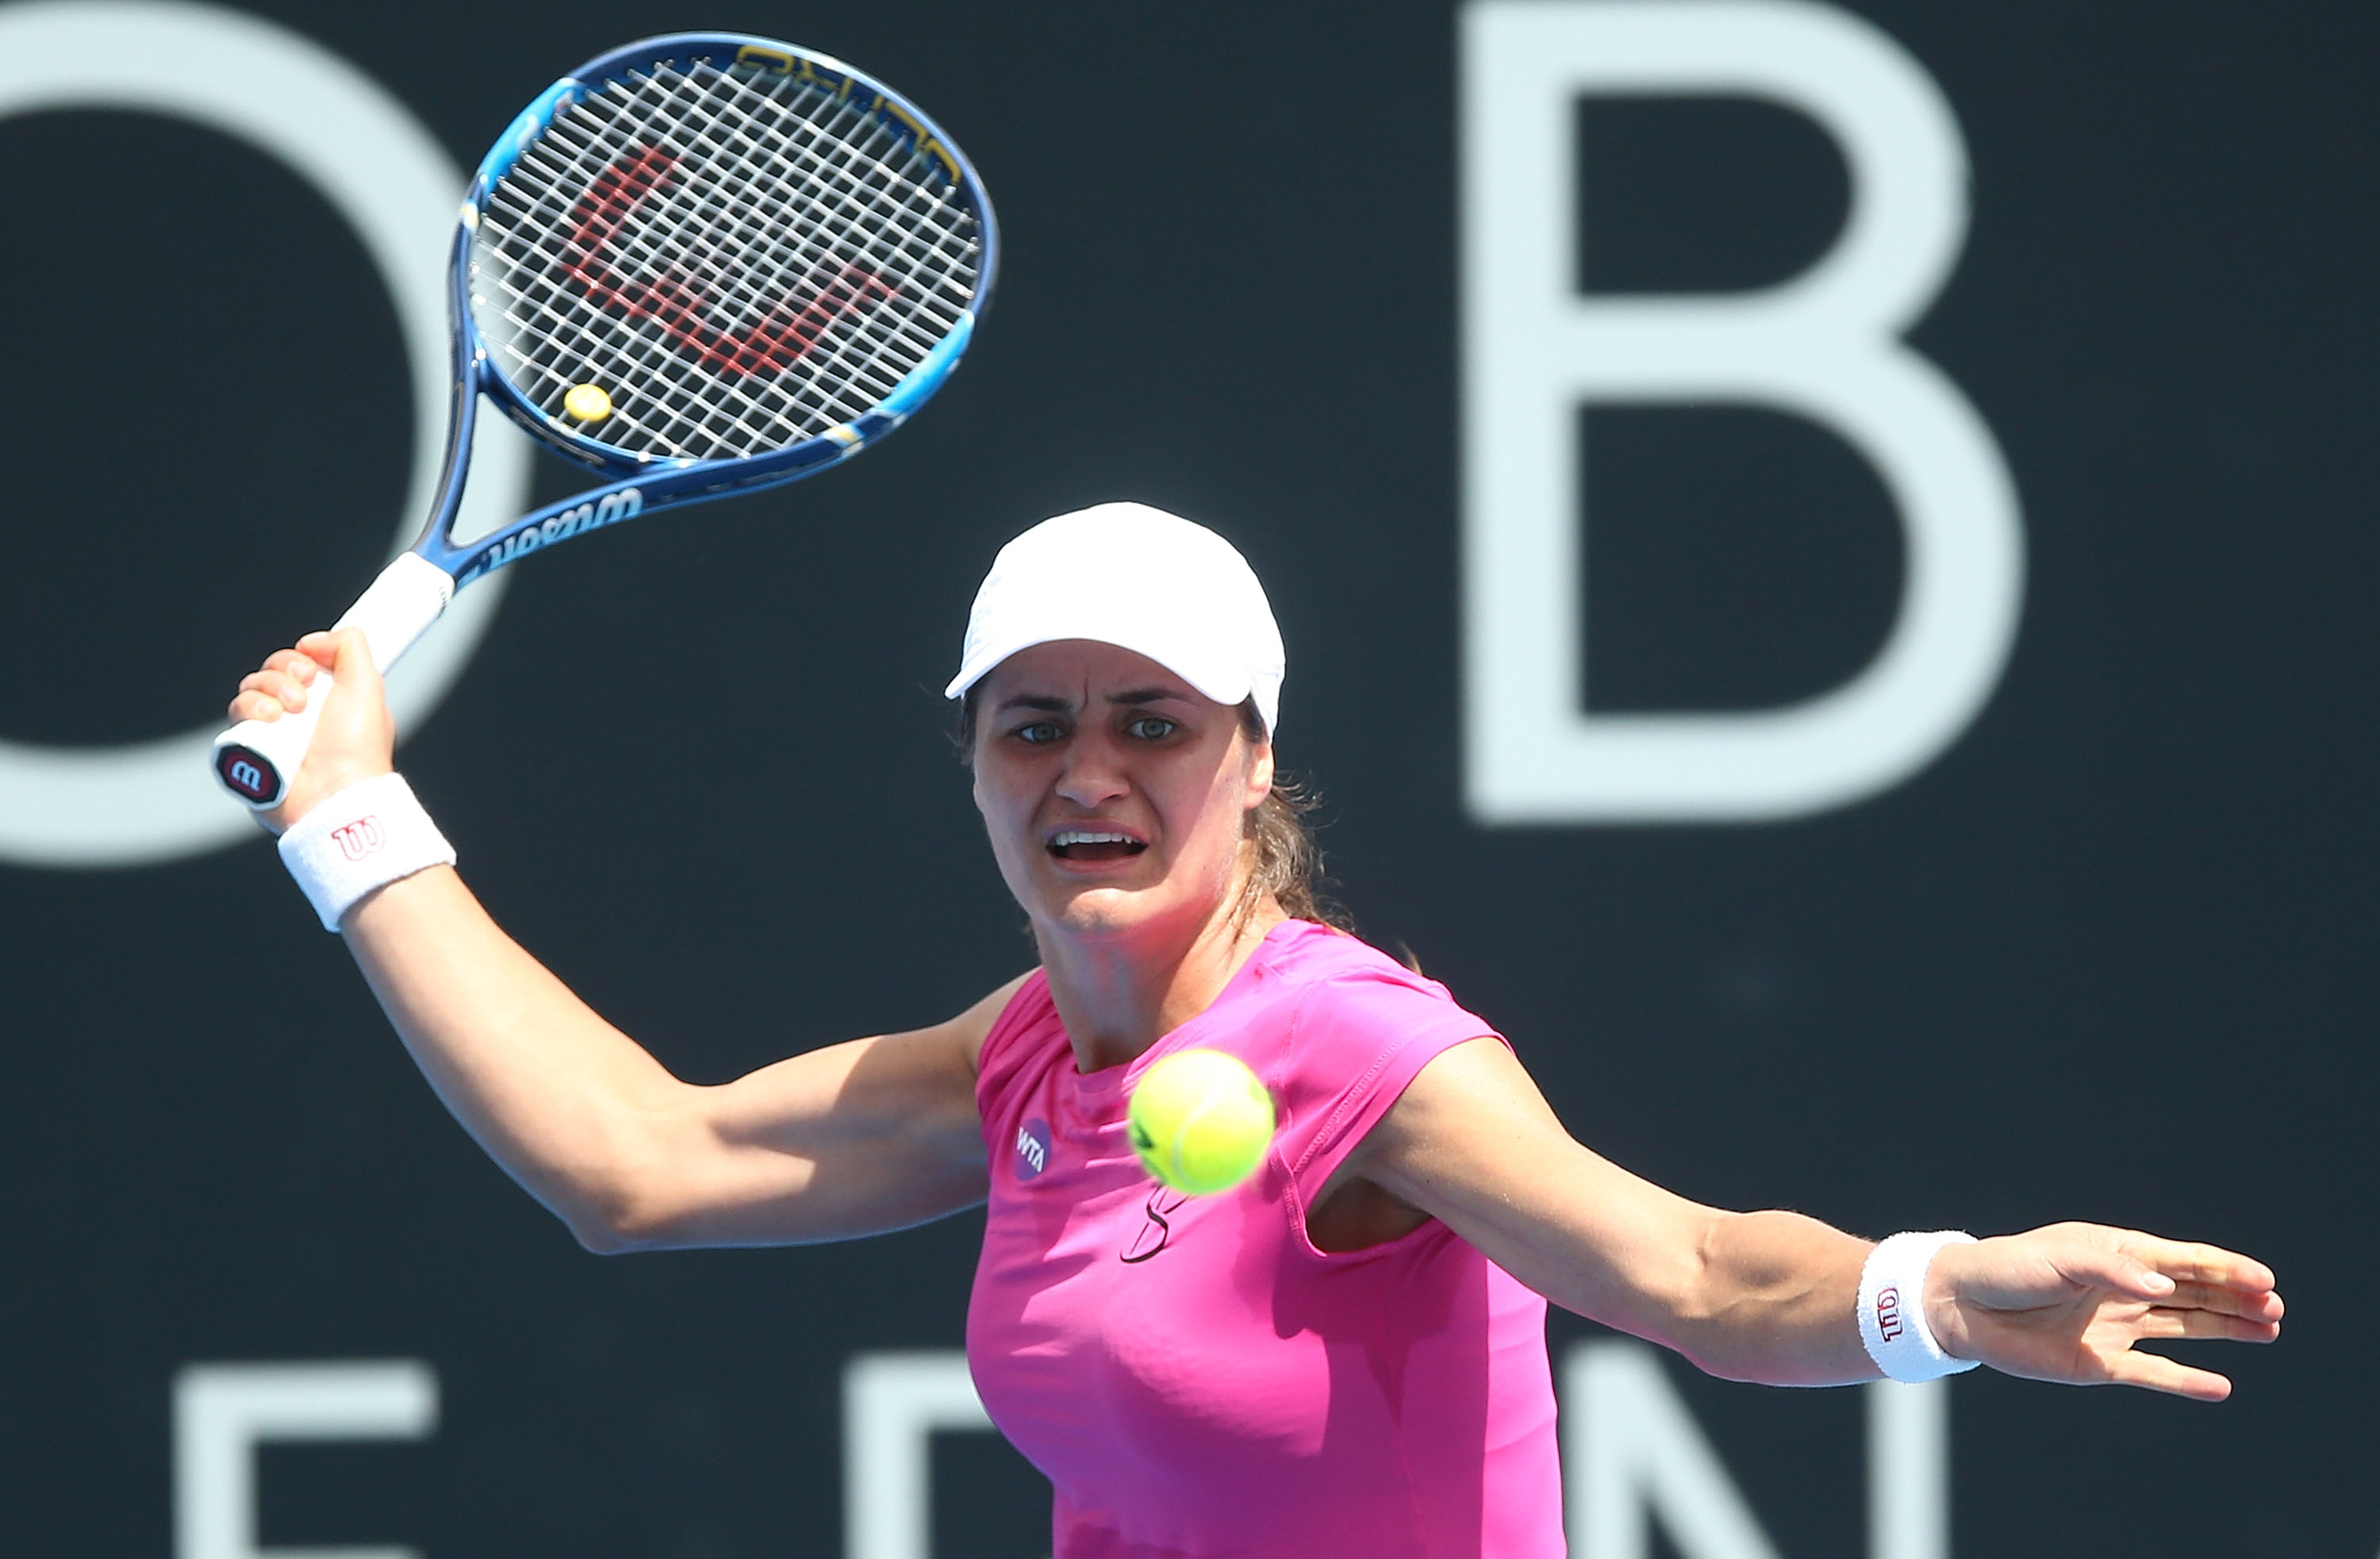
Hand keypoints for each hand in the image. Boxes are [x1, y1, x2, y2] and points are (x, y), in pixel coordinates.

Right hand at [226, 627, 396, 832]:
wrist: (334, 793)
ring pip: (249, 691)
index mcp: (327, 700)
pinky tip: (267, 722)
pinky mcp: (249, 752)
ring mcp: (272, 734)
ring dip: (266, 693)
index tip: (311, 668)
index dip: (297, 659)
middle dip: (282, 675)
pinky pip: (234, 718)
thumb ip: (350, 646)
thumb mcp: (367, 685)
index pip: (296, 663)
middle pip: (269, 672)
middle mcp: (298, 716)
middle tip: (302, 698)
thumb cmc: (357, 748)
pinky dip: (248, 713)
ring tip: (285, 714)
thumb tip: (313, 640)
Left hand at [1926, 1222, 2281, 1400]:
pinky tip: (2220, 1386)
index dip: (2225, 1268)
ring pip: (2184, 1327)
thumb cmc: (2008, 1268)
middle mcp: (2124, 1289)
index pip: (2182, 1261)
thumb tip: (2162, 1285)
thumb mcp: (2058, 1258)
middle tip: (2276, 1307)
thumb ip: (2111, 1269)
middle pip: (2194, 1294)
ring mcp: (2116, 1326)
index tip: (2263, 1278)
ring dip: (2226, 1329)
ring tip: (2269, 1331)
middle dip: (2237, 1299)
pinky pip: (2152, 1372)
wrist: (1962, 1306)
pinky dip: (2185, 1380)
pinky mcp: (2101, 1362)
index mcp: (2117, 1254)